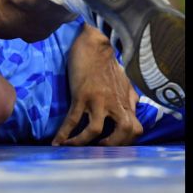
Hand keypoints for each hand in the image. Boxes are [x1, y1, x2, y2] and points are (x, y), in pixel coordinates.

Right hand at [52, 26, 142, 145]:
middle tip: (99, 148)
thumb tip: (134, 108)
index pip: (135, 128)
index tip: (114, 144)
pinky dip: (63, 133)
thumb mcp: (124, 81)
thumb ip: (129, 97)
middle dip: (113, 145)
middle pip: (124, 131)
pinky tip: (57, 142)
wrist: (92, 44)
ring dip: (84, 143)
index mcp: (124, 101)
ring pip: (96, 130)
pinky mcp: (80, 95)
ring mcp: (97, 99)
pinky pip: (72, 119)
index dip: (127, 141)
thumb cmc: (106, 62)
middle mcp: (114, 102)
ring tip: (74, 147)